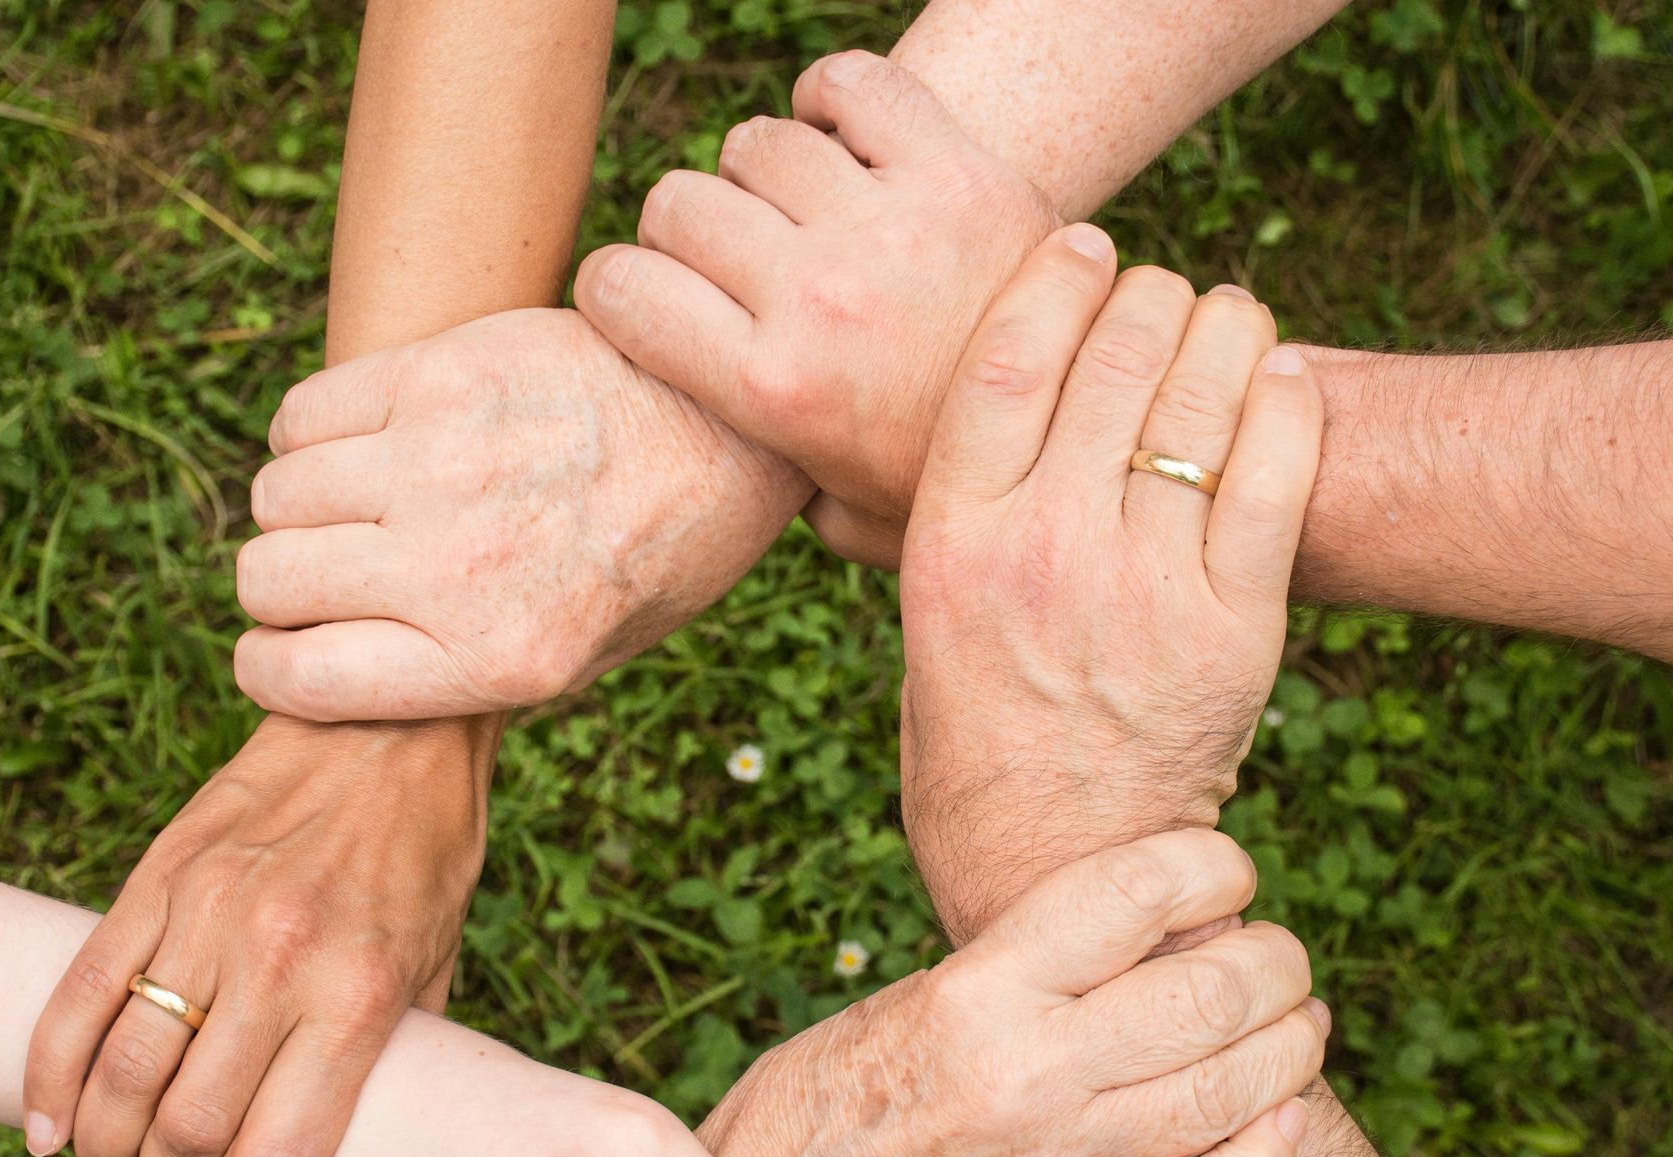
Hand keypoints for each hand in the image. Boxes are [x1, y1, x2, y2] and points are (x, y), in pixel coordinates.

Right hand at [24, 715, 494, 1156]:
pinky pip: (79, 994)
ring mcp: (207, 916)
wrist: (390, 728)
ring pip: (121, 1073)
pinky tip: (50, 1125)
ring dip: (106, 1146)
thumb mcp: (438, 965)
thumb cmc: (426, 856)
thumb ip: (390, 1057)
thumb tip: (353, 1148)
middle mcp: (278, 961)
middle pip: (185, 1132)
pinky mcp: (157, 878)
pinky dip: (49, 1075)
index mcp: (358, 996)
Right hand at [231, 308, 810, 721]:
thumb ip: (464, 672)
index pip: (298, 679)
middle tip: (330, 574)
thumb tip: (338, 670)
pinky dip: (310, 435)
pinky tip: (366, 443)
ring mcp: (443, 464)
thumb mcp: (585, 656)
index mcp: (499, 659)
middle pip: (269, 581)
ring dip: (298, 508)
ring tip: (357, 505)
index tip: (282, 651)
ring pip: (276, 496)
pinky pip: (302, 415)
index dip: (271, 668)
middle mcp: (460, 568)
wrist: (731, 425)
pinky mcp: (440, 375)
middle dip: (281, 588)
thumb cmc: (658, 552)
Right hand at [574, 51, 1055, 564]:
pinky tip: (841, 143)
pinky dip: (831, 99)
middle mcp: (818, 299)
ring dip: (761, 176)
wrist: (1091, 431)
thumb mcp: (844, 520)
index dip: (615, 289)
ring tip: (797, 216)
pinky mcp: (957, 170)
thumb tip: (707, 473)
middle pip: (678, 205)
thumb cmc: (949, 482)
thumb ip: (766, 491)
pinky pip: (851, 84)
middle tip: (729, 266)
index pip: (620, 289)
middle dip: (684, 234)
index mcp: (773, 391)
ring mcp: (888, 227)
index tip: (641, 301)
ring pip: (756, 144)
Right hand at [700, 830, 1324, 1156]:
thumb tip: (1147, 927)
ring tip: (1298, 1021)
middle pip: (1209, 993)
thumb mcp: (914, 995)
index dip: (1211, 864)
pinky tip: (1282, 1121)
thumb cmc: (828, 1092)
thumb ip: (1025, 965)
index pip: (1134, 894)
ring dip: (1292, 1048)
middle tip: (1277, 953)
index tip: (1226, 868)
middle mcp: (1027, 1071)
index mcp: (978, 990)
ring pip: (1230, 1093)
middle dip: (1276, 961)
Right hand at [898, 230, 1323, 943]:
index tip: (1082, 242)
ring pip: (1202, 396)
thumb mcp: (918, 628)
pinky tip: (1279, 378)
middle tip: (1159, 293)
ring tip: (1225, 321)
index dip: (1055, 276)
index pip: (1007, 357)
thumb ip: (931, 525)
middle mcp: (1044, 552)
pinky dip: (1286, 402)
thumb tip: (938, 423)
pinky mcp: (1233, 629)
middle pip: (1114, 355)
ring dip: (1224, 329)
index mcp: (951, 545)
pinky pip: (1277, 473)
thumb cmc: (972, 746)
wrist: (1055, 871)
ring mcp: (1144, 589)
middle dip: (1147, 294)